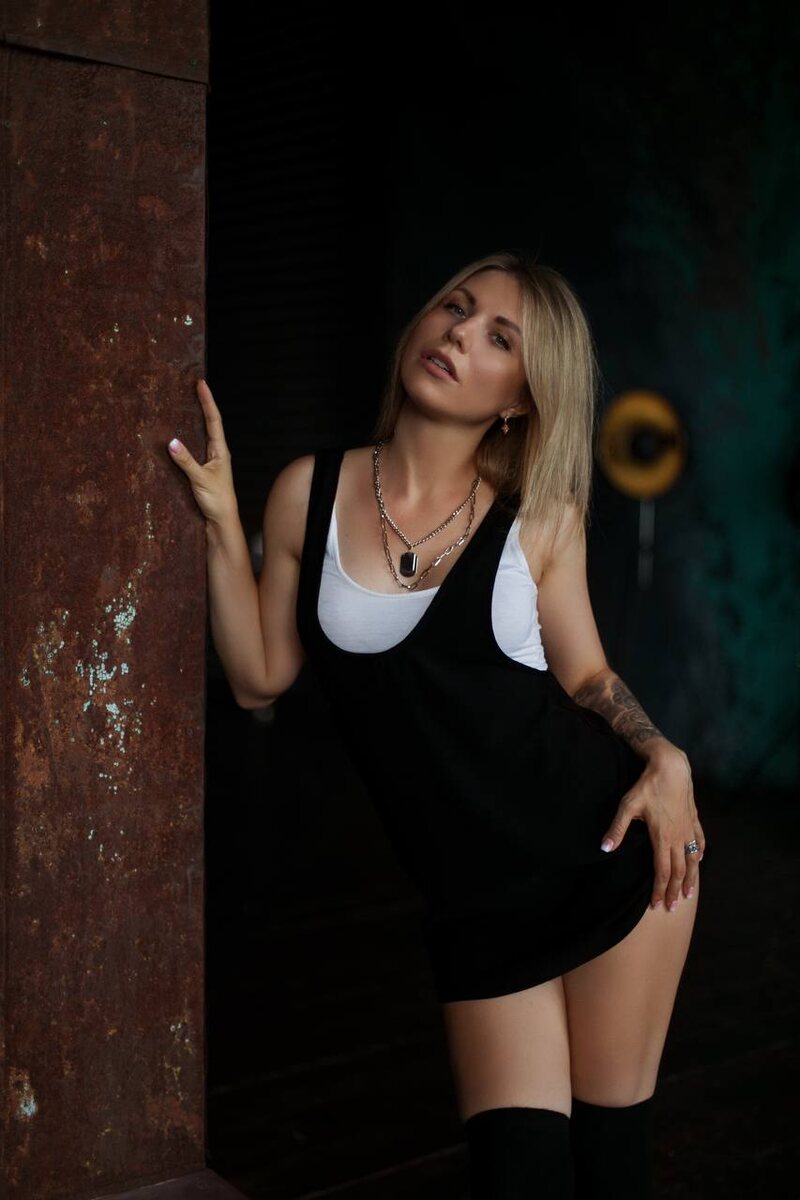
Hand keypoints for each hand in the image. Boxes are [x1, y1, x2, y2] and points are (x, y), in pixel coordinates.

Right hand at [167, 379, 237, 524]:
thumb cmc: (217, 500)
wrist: (222, 521)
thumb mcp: (200, 479)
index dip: (207, 401)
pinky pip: (196, 447)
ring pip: (203, 434)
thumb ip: (186, 461)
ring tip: (188, 403)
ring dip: (197, 418)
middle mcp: (217, 453)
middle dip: (202, 404)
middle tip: (195, 387)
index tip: (201, 384)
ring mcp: (211, 461)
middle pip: (210, 422)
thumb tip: (171, 442)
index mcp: (220, 451)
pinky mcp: (204, 470)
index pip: (214, 420)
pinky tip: (181, 434)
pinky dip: (189, 436)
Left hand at [599, 742, 705, 911]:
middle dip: (674, 891)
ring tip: (688, 894)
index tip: (657, 905)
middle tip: (672, 908)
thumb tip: (605, 848)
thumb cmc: (647, 785)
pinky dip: (699, 854)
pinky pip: (699, 841)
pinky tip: (699, 860)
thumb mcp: (627, 805)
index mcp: (662, 837)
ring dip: (690, 879)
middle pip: (678, 871)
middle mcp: (678, 837)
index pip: (662, 871)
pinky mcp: (694, 819)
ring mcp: (688, 828)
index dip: (660, 890)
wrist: (671, 767)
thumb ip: (617, 829)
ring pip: (692, 860)